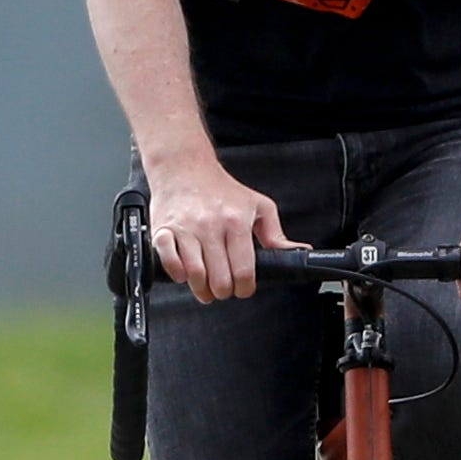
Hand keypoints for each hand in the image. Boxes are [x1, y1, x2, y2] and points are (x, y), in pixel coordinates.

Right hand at [147, 158, 289, 303]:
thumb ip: (276, 234)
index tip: (243, 289)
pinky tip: (184, 273)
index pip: (244, 271)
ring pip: (195, 275)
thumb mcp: (258, 205)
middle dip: (224, 292)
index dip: (245, 288)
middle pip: (220, 279)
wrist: (185, 167)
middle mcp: (211, 226)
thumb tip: (297, 252)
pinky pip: (168, 261)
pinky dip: (177, 274)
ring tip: (206, 287)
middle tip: (225, 289)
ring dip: (202, 289)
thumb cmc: (221, 189)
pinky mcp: (163, 230)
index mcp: (236, 222)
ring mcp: (186, 229)